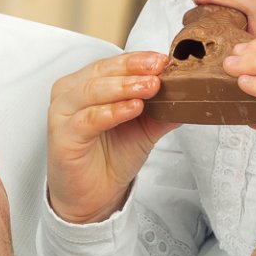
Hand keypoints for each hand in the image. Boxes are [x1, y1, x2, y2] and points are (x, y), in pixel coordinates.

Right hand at [45, 51, 178, 224]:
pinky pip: (88, 119)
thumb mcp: (144, 126)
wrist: (94, 196)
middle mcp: (70, 94)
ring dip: (124, 87)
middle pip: (101, 72)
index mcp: (85, 84)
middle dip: (132, 68)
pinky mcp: (62, 137)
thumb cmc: (112, 156)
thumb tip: (193, 92)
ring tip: (151, 87)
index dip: (137, 60)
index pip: (112, 64)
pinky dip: (112, 111)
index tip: (163, 60)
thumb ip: (163, 108)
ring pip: (92, 91)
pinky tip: (133, 108)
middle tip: (159, 69)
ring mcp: (62, 114)